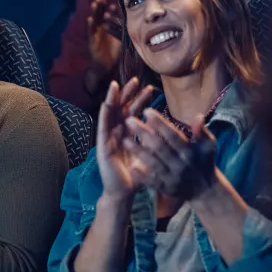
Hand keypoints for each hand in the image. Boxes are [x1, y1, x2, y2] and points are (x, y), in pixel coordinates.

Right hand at [88, 0, 122, 75]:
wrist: (104, 66)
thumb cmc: (113, 52)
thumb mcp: (121, 38)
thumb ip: (125, 29)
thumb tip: (136, 21)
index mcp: (107, 26)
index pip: (108, 14)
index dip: (111, 8)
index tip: (114, 2)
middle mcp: (101, 28)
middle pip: (100, 14)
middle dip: (100, 6)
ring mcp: (95, 33)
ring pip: (94, 20)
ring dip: (94, 12)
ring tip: (94, 4)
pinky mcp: (91, 40)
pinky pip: (90, 31)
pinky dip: (90, 25)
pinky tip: (90, 19)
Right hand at [96, 77, 156, 199]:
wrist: (124, 192)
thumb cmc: (137, 175)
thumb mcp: (150, 155)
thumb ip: (156, 143)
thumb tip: (170, 133)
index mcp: (128, 133)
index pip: (134, 112)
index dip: (140, 100)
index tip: (150, 88)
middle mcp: (117, 132)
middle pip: (121, 108)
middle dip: (127, 93)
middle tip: (136, 79)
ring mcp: (108, 138)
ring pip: (110, 113)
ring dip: (113, 99)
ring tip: (116, 85)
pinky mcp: (102, 145)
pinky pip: (102, 127)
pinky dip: (104, 115)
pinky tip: (106, 104)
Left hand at [124, 112, 217, 199]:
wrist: (205, 189)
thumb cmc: (204, 162)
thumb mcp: (209, 146)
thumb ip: (202, 131)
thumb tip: (198, 116)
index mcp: (189, 151)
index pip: (173, 135)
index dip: (160, 123)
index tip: (146, 111)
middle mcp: (181, 164)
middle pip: (160, 147)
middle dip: (144, 133)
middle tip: (128, 120)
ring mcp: (173, 178)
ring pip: (154, 163)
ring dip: (139, 152)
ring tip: (124, 140)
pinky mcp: (167, 189)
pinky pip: (153, 182)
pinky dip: (143, 176)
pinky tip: (131, 166)